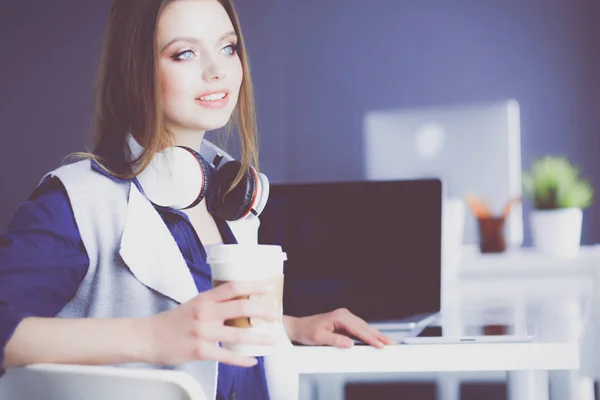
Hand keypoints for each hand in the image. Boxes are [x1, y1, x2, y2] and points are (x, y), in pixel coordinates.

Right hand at [143, 281, 279, 366]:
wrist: (148, 337)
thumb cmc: (172, 321)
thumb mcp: (194, 304)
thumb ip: (214, 303)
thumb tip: (238, 302)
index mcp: (205, 298)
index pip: (234, 287)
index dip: (254, 286)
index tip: (269, 288)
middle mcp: (205, 312)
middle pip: (242, 306)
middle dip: (264, 310)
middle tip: (276, 314)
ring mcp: (203, 332)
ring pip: (239, 333)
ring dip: (260, 337)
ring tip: (273, 339)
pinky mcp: (200, 351)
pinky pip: (227, 355)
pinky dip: (242, 359)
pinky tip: (253, 360)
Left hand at [285, 308, 395, 348]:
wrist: (299, 327)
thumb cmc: (308, 331)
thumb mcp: (319, 338)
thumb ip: (335, 341)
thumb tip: (349, 344)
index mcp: (340, 316)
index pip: (359, 329)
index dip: (370, 338)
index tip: (380, 345)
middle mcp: (344, 315)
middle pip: (365, 327)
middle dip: (378, 336)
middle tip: (390, 344)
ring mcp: (345, 318)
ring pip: (364, 327)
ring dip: (375, 335)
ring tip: (386, 342)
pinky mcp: (344, 323)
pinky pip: (359, 329)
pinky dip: (368, 334)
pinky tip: (375, 339)